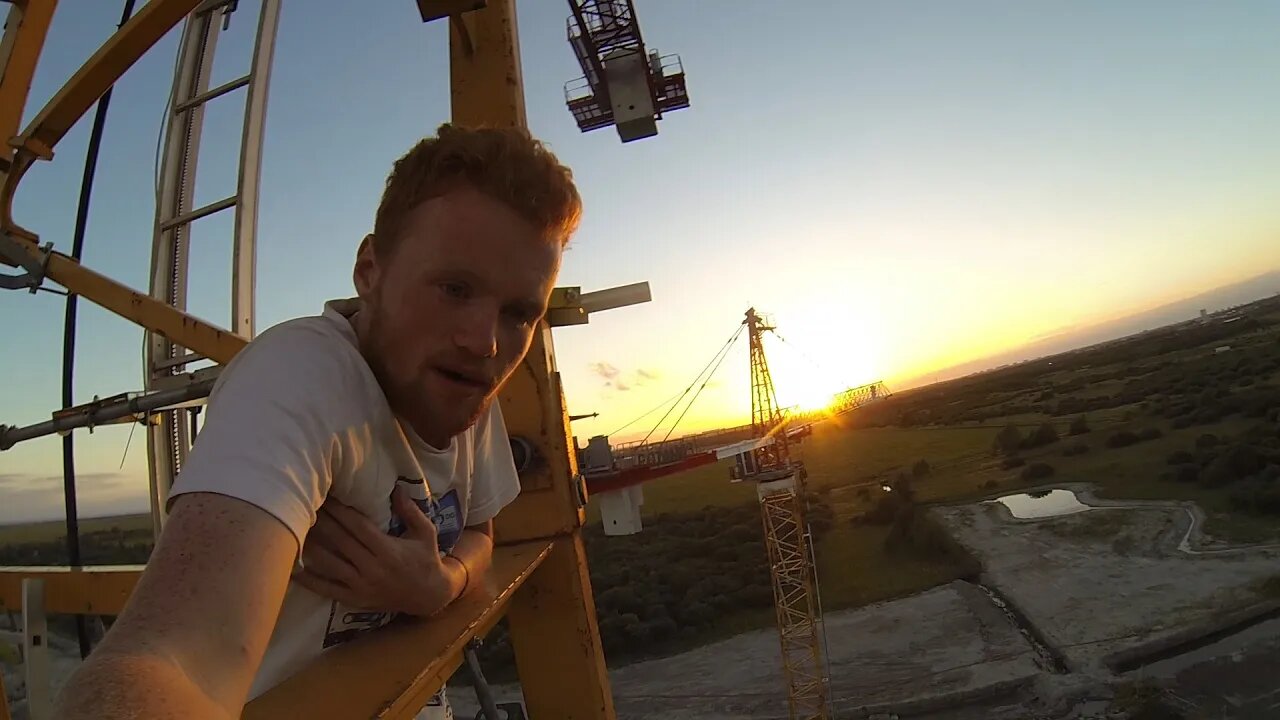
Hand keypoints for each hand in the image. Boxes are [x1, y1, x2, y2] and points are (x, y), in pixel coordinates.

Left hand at [294, 486, 465, 616]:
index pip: (357, 526)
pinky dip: (309, 580)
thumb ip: (410, 511)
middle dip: (321, 521)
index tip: (325, 495)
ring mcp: (361, 585)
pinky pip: (327, 589)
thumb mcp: (425, 532)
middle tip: (303, 504)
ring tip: (294, 528)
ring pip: (329, 563)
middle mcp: (371, 567)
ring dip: (311, 546)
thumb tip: (396, 487)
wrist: (429, 596)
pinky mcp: (354, 599)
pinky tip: (292, 569)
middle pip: (339, 541)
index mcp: (387, 549)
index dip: (339, 510)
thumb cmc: (426, 559)